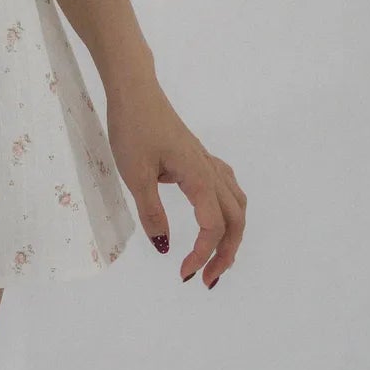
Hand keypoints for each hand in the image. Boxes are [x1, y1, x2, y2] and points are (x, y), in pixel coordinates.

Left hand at [105, 77, 246, 287]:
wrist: (134, 90)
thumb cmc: (132, 128)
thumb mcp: (135, 174)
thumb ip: (152, 212)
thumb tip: (165, 248)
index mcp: (199, 178)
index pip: (213, 227)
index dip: (202, 254)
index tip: (183, 273)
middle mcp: (210, 171)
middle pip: (235, 220)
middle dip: (226, 254)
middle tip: (206, 279)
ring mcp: (206, 162)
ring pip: (236, 204)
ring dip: (231, 234)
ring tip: (215, 257)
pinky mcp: (197, 157)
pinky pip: (227, 187)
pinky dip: (228, 210)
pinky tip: (214, 216)